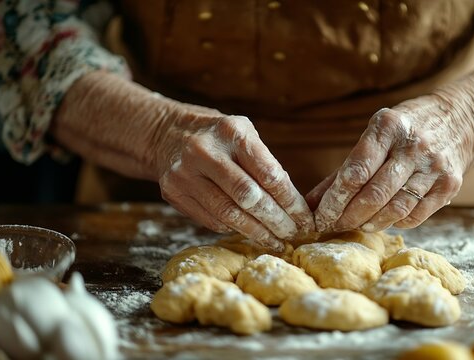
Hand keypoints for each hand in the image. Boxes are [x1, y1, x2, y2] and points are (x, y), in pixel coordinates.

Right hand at [155, 112, 314, 248]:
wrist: (168, 134)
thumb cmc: (220, 138)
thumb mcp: (245, 135)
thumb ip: (266, 164)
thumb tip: (292, 206)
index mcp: (231, 132)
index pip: (269, 174)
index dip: (290, 201)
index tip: (304, 218)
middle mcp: (205, 151)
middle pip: (248, 197)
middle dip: (275, 220)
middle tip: (292, 234)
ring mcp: (184, 173)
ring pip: (228, 214)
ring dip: (256, 232)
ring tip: (275, 241)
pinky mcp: (173, 193)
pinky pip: (211, 220)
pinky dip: (233, 229)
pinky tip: (248, 233)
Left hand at [308, 54, 473, 232]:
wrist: (461, 119)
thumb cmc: (406, 129)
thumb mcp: (375, 135)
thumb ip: (345, 169)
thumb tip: (311, 204)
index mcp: (388, 127)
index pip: (355, 171)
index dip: (335, 199)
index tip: (320, 216)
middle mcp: (413, 145)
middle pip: (375, 194)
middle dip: (349, 216)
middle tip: (333, 227)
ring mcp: (434, 166)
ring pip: (396, 208)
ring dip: (371, 223)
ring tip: (356, 226)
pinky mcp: (450, 184)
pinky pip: (416, 215)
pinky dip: (395, 222)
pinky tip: (383, 220)